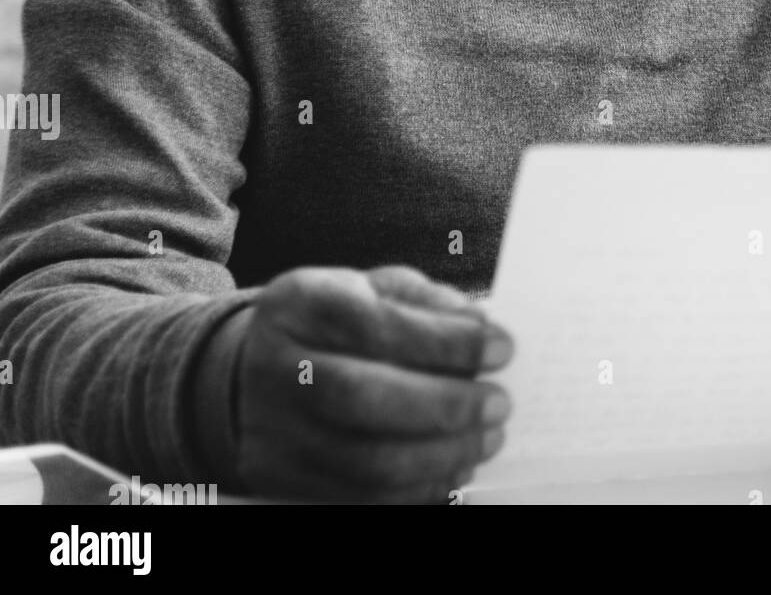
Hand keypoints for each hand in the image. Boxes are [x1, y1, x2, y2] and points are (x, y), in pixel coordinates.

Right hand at [232, 264, 512, 502]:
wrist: (251, 373)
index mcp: (301, 304)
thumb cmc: (332, 324)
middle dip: (446, 404)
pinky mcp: (283, 482)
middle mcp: (277, 368)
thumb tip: (480, 326)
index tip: (502, 347)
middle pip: (364, 397)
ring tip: (487, 438)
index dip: (447, 341)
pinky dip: (419, 489)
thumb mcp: (371, 288)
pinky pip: (361, 499)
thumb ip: (424, 302)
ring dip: (442, 454)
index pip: (378, 324)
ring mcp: (274, 433)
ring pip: (365, 461)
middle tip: (499, 403)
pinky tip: (454, 466)